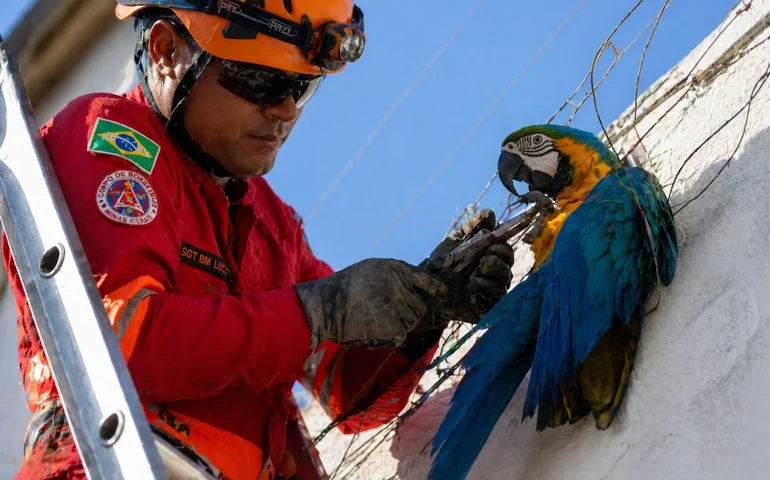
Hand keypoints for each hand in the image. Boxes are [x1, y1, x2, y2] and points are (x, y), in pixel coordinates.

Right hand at [294, 259, 448, 348]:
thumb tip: (414, 288)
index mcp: (397, 270)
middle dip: (409, 309)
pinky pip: (401, 334)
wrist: (327, 306)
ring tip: (377, 317)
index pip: (427, 279)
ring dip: (400, 322)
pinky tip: (374, 327)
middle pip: (420, 305)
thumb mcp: (373, 270)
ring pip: (412, 321)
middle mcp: (403, 287)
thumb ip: (396, 276)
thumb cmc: (347, 287)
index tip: (444, 294)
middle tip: (386, 309)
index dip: (437, 288)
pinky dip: (390, 335)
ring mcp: (400, 309)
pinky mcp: (394, 328)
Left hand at [420, 209, 514, 326]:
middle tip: (479, 260)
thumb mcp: (454, 243)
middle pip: (508, 262)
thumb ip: (470, 227)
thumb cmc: (441, 266)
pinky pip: (495, 295)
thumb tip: (490, 214)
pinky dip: (482, 287)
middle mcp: (496, 275)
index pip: (506, 249)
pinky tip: (469, 288)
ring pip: (504, 278)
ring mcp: (493, 291)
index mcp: (490, 258)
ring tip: (471, 275)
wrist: (426, 290)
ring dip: (487, 272)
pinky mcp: (487, 306)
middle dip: (495, 257)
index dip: (500, 244)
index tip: (488, 242)